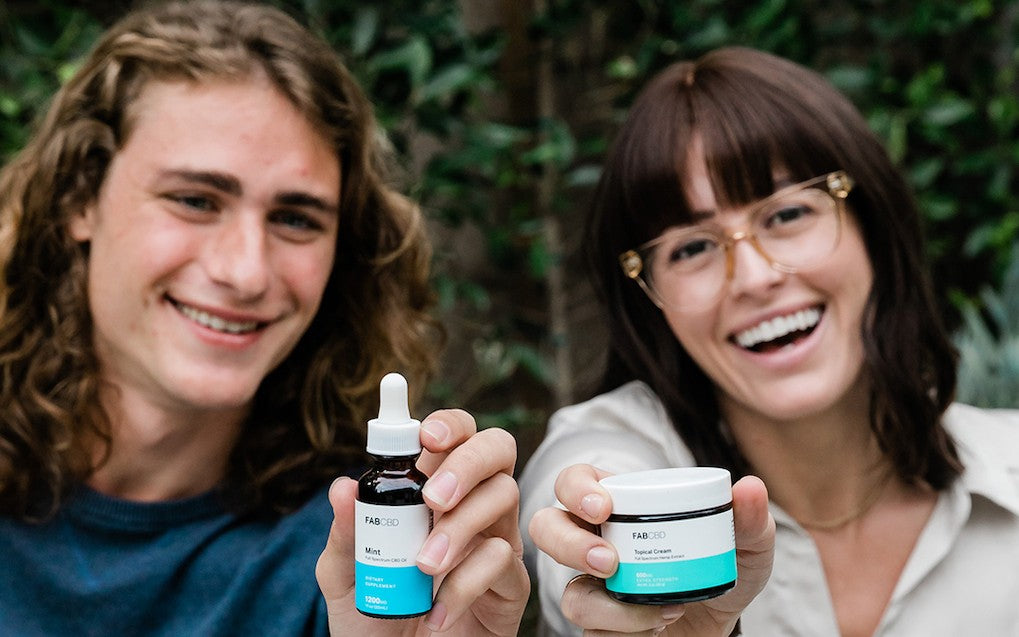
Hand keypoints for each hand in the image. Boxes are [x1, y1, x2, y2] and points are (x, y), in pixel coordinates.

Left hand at [316, 409, 529, 635]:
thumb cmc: (374, 624)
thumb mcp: (345, 580)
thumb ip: (345, 537)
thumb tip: (342, 487)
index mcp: (431, 495)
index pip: (454, 438)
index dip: (449, 424)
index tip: (425, 437)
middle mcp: (470, 508)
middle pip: (496, 448)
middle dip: (468, 460)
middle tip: (433, 498)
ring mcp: (495, 542)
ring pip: (505, 496)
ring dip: (461, 526)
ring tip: (424, 566)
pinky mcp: (511, 585)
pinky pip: (503, 559)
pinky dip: (465, 582)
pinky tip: (436, 612)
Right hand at [528, 464, 773, 635]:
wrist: (723, 626)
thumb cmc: (722, 568)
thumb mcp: (747, 544)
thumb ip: (749, 519)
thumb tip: (749, 488)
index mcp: (619, 504)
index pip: (574, 481)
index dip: (575, 488)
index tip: (603, 506)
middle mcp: (595, 540)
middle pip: (547, 528)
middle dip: (568, 543)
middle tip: (609, 561)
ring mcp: (593, 586)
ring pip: (567, 592)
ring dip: (609, 606)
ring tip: (659, 609)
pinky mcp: (600, 626)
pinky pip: (592, 631)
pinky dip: (627, 630)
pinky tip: (659, 622)